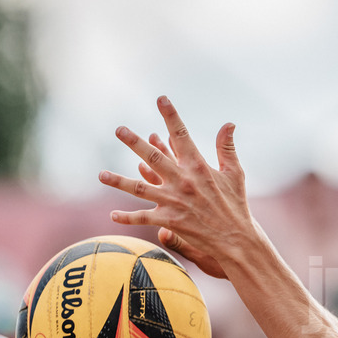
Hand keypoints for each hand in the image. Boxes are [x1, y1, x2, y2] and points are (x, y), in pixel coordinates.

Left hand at [98, 96, 246, 279]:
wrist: (236, 239)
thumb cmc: (236, 205)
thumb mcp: (235, 173)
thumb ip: (226, 148)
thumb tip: (228, 123)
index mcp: (198, 166)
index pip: (181, 135)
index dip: (171, 116)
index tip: (161, 99)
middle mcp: (183, 181)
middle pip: (153, 157)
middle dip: (134, 142)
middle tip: (119, 130)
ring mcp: (174, 201)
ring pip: (139, 188)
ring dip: (119, 181)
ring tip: (101, 175)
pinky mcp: (170, 220)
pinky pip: (143, 217)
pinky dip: (127, 218)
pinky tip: (112, 216)